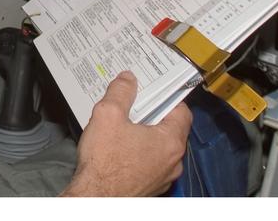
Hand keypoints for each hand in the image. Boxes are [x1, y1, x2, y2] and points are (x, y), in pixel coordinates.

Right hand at [61, 71, 191, 196]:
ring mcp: (164, 177)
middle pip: (171, 129)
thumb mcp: (108, 115)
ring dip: (146, 135)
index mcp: (170, 142)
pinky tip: (120, 147)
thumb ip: (121, 93)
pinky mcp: (151, 187)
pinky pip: (152, 163)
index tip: (152, 90)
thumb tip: (128, 79)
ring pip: (161, 147)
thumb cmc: (104, 160)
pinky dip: (141, 152)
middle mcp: (173, 162)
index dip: (167, 97)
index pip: (182, 111)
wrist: (95, 198)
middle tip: (133, 104)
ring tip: (123, 125)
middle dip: (152, 115)